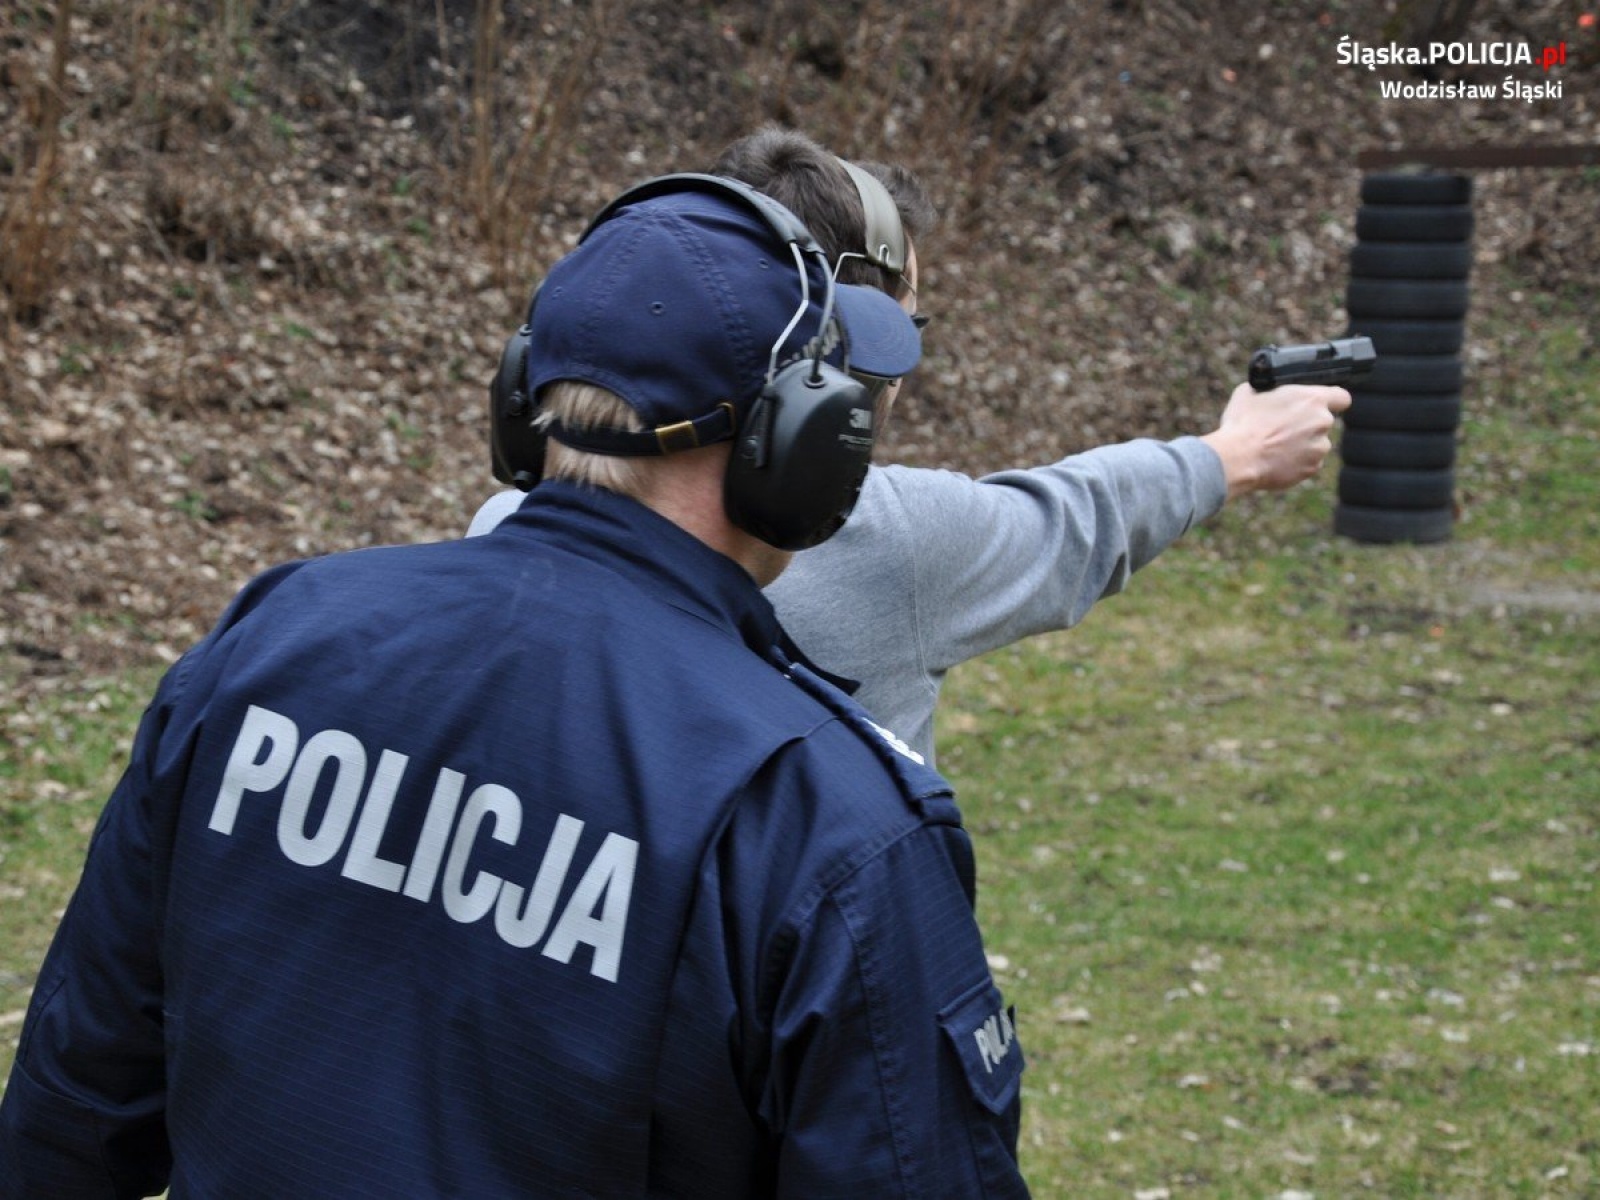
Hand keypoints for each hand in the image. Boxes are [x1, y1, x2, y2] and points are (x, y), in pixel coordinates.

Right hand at [1201, 382, 1351, 498]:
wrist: (1237, 459)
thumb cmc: (1242, 424)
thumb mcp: (1251, 392)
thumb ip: (1272, 391)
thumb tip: (1271, 393)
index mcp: (1312, 399)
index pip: (1341, 397)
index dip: (1331, 400)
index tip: (1320, 405)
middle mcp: (1322, 422)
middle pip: (1323, 421)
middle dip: (1307, 424)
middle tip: (1282, 427)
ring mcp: (1319, 448)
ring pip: (1315, 443)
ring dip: (1301, 444)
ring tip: (1274, 446)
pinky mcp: (1312, 469)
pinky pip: (1308, 462)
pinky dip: (1295, 462)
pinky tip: (1275, 459)